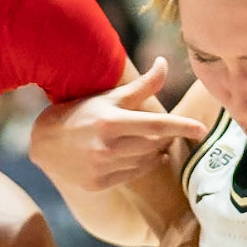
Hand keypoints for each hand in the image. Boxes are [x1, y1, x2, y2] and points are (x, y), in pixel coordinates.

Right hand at [30, 57, 206, 191]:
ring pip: (145, 161)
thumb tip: (165, 62)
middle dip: (164, 137)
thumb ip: (142, 86)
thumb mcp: (109, 97)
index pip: (156, 124)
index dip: (181, 127)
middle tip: (163, 130)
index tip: (202, 129)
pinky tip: (141, 157)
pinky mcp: (98, 183)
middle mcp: (106, 147)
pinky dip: (142, 166)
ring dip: (154, 152)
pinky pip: (133, 175)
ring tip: (149, 142)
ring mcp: (101, 168)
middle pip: (154, 145)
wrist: (44, 143)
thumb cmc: (81, 113)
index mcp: (111, 121)